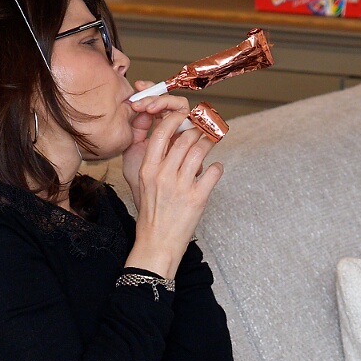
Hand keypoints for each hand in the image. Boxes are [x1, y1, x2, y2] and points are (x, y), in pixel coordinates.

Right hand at [123, 91, 222, 278]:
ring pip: (201, 150)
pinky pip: (214, 172)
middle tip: (204, 128)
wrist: (157, 243)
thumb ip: (155, 161)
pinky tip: (215, 168)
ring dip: (210, 142)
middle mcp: (163, 175)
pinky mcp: (197, 198)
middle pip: (185, 138)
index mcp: (148, 169)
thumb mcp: (143, 184)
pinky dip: (217, 167)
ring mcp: (181, 186)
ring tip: (213, 141)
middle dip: (198, 130)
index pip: (162, 132)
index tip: (185, 117)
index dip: (176, 119)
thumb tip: (173, 140)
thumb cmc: (151, 214)